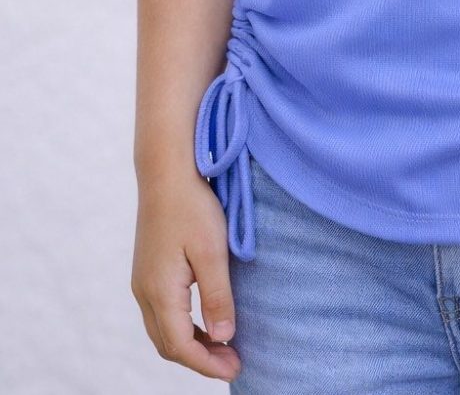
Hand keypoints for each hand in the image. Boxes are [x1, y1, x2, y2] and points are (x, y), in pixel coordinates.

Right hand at [131, 168, 241, 382]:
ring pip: (162, 332)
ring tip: (223, 348)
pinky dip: (182, 328)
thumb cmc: (192, 207)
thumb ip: (217, 296)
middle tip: (233, 363)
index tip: (235, 369)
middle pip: (168, 345)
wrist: (166, 172)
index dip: (207, 364)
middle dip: (200, 360)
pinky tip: (204, 322)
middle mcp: (144, 293)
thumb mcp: (212, 251)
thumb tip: (223, 338)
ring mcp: (142, 283)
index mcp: (159, 292)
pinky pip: (161, 315)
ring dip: (191, 346)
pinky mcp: (147, 272)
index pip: (181, 347)